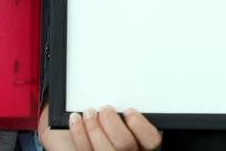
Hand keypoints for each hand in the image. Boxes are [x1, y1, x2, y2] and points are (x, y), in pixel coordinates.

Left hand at [37, 105, 160, 150]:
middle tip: (105, 108)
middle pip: (126, 143)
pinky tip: (75, 119)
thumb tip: (128, 82)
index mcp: (141, 145)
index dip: (140, 124)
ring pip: (106, 149)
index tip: (129, 110)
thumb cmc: (101, 125)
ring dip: (94, 127)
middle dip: (112, 122)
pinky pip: (85, 150)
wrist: (73, 141)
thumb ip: (127, 103)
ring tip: (89, 112)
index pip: (151, 140)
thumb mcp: (123, 116)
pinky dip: (79, 132)